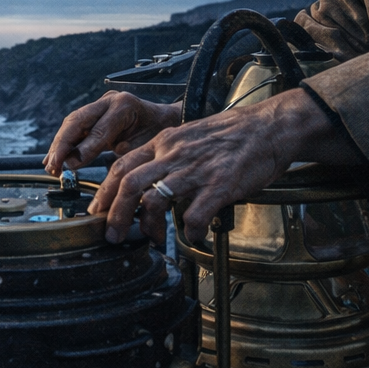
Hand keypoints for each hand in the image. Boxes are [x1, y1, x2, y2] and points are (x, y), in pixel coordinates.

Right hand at [43, 91, 180, 174]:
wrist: (166, 121)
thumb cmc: (159, 133)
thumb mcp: (145, 145)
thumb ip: (118, 152)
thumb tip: (86, 161)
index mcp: (125, 105)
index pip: (99, 129)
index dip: (84, 148)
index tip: (71, 165)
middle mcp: (109, 101)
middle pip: (78, 120)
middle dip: (62, 144)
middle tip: (53, 165)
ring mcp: (99, 105)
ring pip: (72, 123)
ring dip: (59, 145)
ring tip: (50, 166)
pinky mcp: (94, 114)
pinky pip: (74, 128)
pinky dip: (63, 144)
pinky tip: (53, 158)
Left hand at [92, 87, 364, 244]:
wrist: (269, 127)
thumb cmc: (233, 134)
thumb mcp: (189, 136)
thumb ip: (168, 157)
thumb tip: (150, 185)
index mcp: (164, 141)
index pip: (121, 165)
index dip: (105, 192)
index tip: (99, 212)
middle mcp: (174, 154)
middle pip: (128, 183)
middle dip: (114, 215)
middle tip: (113, 236)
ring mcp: (196, 170)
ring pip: (154, 199)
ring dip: (147, 227)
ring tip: (152, 241)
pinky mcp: (220, 185)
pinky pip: (194, 216)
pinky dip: (189, 232)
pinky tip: (194, 238)